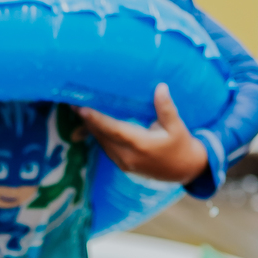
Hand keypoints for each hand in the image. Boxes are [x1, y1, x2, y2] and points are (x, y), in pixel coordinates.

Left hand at [79, 84, 208, 182]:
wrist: (183, 170)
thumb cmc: (180, 145)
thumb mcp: (177, 126)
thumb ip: (166, 108)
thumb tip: (160, 87)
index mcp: (141, 145)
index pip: (114, 130)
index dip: (97, 120)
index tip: (82, 109)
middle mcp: (129, 156)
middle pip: (103, 136)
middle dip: (88, 121)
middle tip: (74, 103)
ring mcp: (124, 163)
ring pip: (102, 143)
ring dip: (91, 128)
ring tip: (79, 111)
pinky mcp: (123, 165)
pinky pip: (106, 148)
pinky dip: (99, 135)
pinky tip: (91, 124)